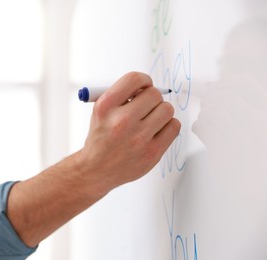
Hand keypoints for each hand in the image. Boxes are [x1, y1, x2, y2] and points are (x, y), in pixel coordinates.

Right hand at [6, 71, 179, 247]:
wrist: (97, 169)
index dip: (144, 80)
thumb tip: (148, 85)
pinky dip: (168, 126)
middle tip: (146, 107)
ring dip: (161, 112)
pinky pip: (174, 127)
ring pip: (167, 109)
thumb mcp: (100, 111)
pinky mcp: (152, 153)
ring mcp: (138, 139)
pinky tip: (156, 130)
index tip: (144, 86)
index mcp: (105, 107)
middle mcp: (121, 122)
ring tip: (150, 120)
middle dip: (151, 98)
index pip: (135, 79)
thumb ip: (122, 95)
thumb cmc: (101, 138)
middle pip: (154, 94)